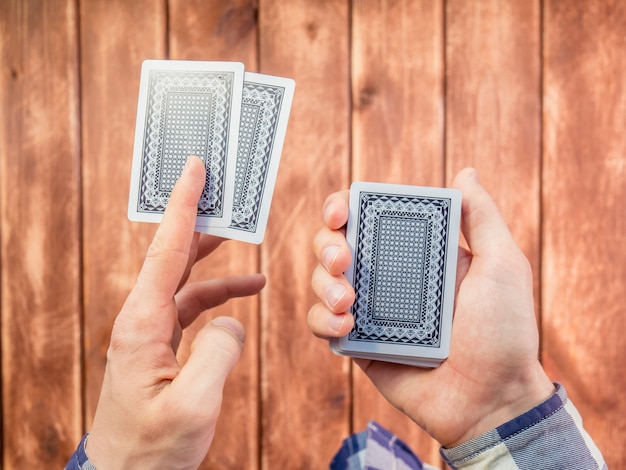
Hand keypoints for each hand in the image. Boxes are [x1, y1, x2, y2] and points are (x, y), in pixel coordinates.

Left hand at [86, 156, 265, 468]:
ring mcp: (150, 333)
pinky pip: (192, 310)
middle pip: (173, 257)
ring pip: (185, 284)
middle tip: (225, 197)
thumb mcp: (195, 404)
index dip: (182, 206)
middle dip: (200, 225)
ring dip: (219, 269)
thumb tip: (231, 321)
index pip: (166, 251)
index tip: (192, 169)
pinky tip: (243, 301)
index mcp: (142, 325)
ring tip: (254, 260)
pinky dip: (219, 300)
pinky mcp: (160, 348)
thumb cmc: (153, 448)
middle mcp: (142, 320)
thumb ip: (219, 352)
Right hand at [309, 168, 554, 447]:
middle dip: (326, 244)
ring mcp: (371, 311)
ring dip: (322, 283)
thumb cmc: (505, 333)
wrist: (493, 400)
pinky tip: (346, 324)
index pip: (369, 218)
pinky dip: (322, 319)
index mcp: (417, 253)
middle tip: (341, 259)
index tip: (341, 213)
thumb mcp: (502, 265)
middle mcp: (388, 277)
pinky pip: (322, 323)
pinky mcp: (359, 345)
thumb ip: (481, 218)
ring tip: (348, 301)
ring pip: (321, 281)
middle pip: (334, 244)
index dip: (344, 207)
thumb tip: (464, 174)